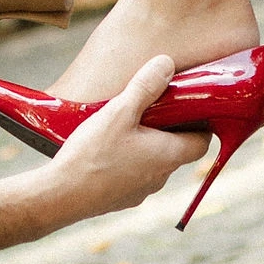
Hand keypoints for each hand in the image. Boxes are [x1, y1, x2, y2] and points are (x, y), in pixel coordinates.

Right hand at [0, 56, 208, 247]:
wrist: (61, 197)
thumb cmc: (92, 155)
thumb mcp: (119, 112)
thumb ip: (145, 87)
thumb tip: (167, 64)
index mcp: (168, 155)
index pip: (202, 142)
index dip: (200, 125)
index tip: (188, 108)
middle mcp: (161, 177)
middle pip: (178, 151)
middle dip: (170, 130)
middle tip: (153, 109)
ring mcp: (142, 191)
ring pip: (154, 164)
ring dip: (147, 146)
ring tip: (126, 126)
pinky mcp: (122, 199)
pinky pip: (133, 176)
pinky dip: (128, 162)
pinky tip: (107, 149)